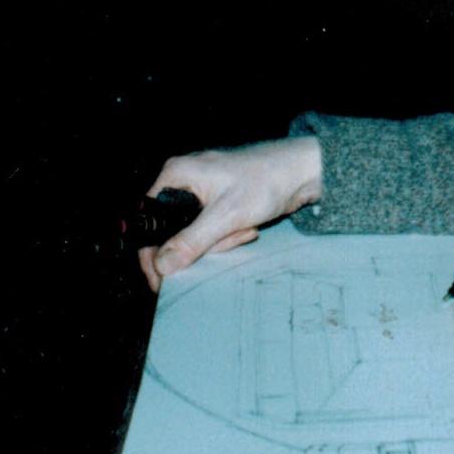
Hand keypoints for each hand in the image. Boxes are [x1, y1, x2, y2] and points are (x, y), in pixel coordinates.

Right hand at [137, 136, 322, 292]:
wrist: (305, 171)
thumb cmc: (268, 180)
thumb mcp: (227, 214)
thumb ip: (192, 241)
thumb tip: (162, 265)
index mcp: (176, 175)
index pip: (149, 223)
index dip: (152, 254)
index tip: (162, 281)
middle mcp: (184, 181)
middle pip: (173, 233)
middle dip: (204, 244)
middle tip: (230, 236)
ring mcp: (202, 192)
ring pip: (196, 236)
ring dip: (221, 240)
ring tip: (244, 227)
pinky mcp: (219, 202)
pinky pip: (212, 231)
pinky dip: (230, 235)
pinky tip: (249, 226)